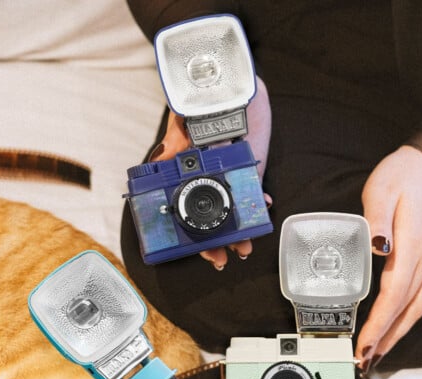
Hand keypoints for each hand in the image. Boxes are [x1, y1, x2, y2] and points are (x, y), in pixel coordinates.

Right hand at [150, 77, 272, 269]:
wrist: (228, 77)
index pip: (190, 212)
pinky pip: (256, 184)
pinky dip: (260, 197)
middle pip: (215, 217)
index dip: (194, 234)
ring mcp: (233, 172)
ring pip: (237, 208)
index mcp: (190, 174)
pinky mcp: (252, 160)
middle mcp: (211, 178)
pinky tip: (263, 207)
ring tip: (243, 247)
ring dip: (241, 229)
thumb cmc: (200, 100)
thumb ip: (173, 142)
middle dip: (219, 241)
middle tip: (222, 258)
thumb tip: (158, 163)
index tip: (198, 251)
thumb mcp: (181, 121)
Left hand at [355, 145, 421, 369]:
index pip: (392, 296)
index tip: (363, 344)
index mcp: (412, 246)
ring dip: (402, 335)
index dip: (378, 324)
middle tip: (364, 360)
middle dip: (384, 338)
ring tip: (383, 355)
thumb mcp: (381, 190)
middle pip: (405, 309)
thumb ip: (376, 221)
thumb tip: (377, 249)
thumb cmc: (405, 175)